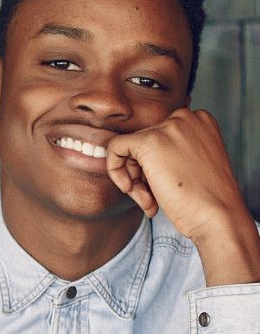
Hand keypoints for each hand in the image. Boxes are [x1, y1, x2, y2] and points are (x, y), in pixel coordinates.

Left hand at [106, 108, 259, 284]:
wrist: (218, 216)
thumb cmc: (206, 201)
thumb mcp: (191, 166)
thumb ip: (170, 155)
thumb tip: (134, 159)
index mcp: (199, 121)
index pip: (160, 137)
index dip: (154, 166)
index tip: (162, 188)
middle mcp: (185, 117)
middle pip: (143, 143)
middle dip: (142, 175)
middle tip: (152, 200)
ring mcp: (168, 127)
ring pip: (129, 148)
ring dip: (134, 181)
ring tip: (150, 203)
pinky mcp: (149, 142)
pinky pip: (115, 147)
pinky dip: (115, 170)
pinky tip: (130, 190)